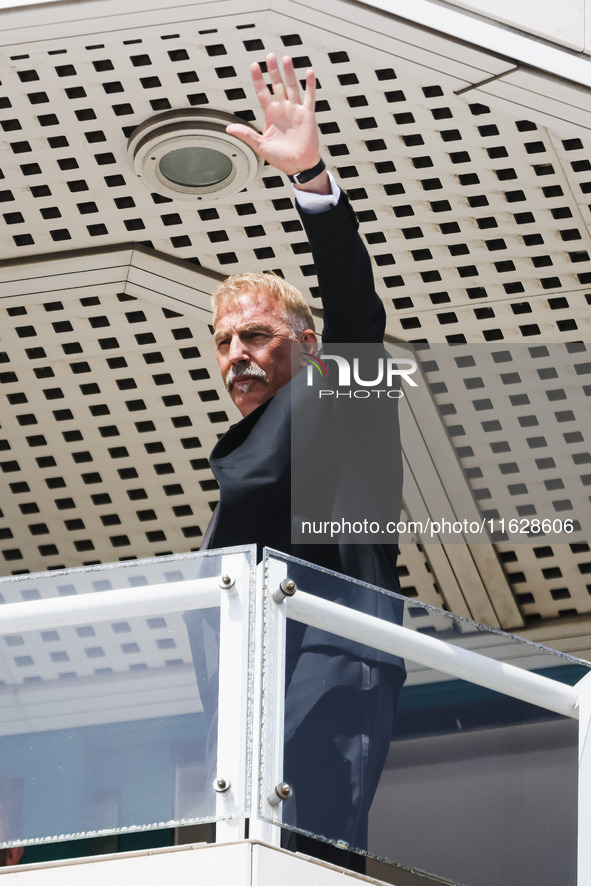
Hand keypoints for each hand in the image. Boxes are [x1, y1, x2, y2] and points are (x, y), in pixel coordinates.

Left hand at [226, 53, 325, 185]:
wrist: (299, 165)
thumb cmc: (281, 158)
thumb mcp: (260, 145)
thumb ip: (246, 134)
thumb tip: (229, 128)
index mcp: (271, 115)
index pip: (262, 92)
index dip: (258, 79)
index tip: (254, 65)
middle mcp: (283, 109)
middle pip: (277, 85)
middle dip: (273, 71)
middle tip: (269, 56)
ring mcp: (295, 110)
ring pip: (292, 87)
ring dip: (289, 73)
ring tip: (285, 58)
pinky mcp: (307, 115)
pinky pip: (309, 97)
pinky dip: (309, 85)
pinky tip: (308, 72)